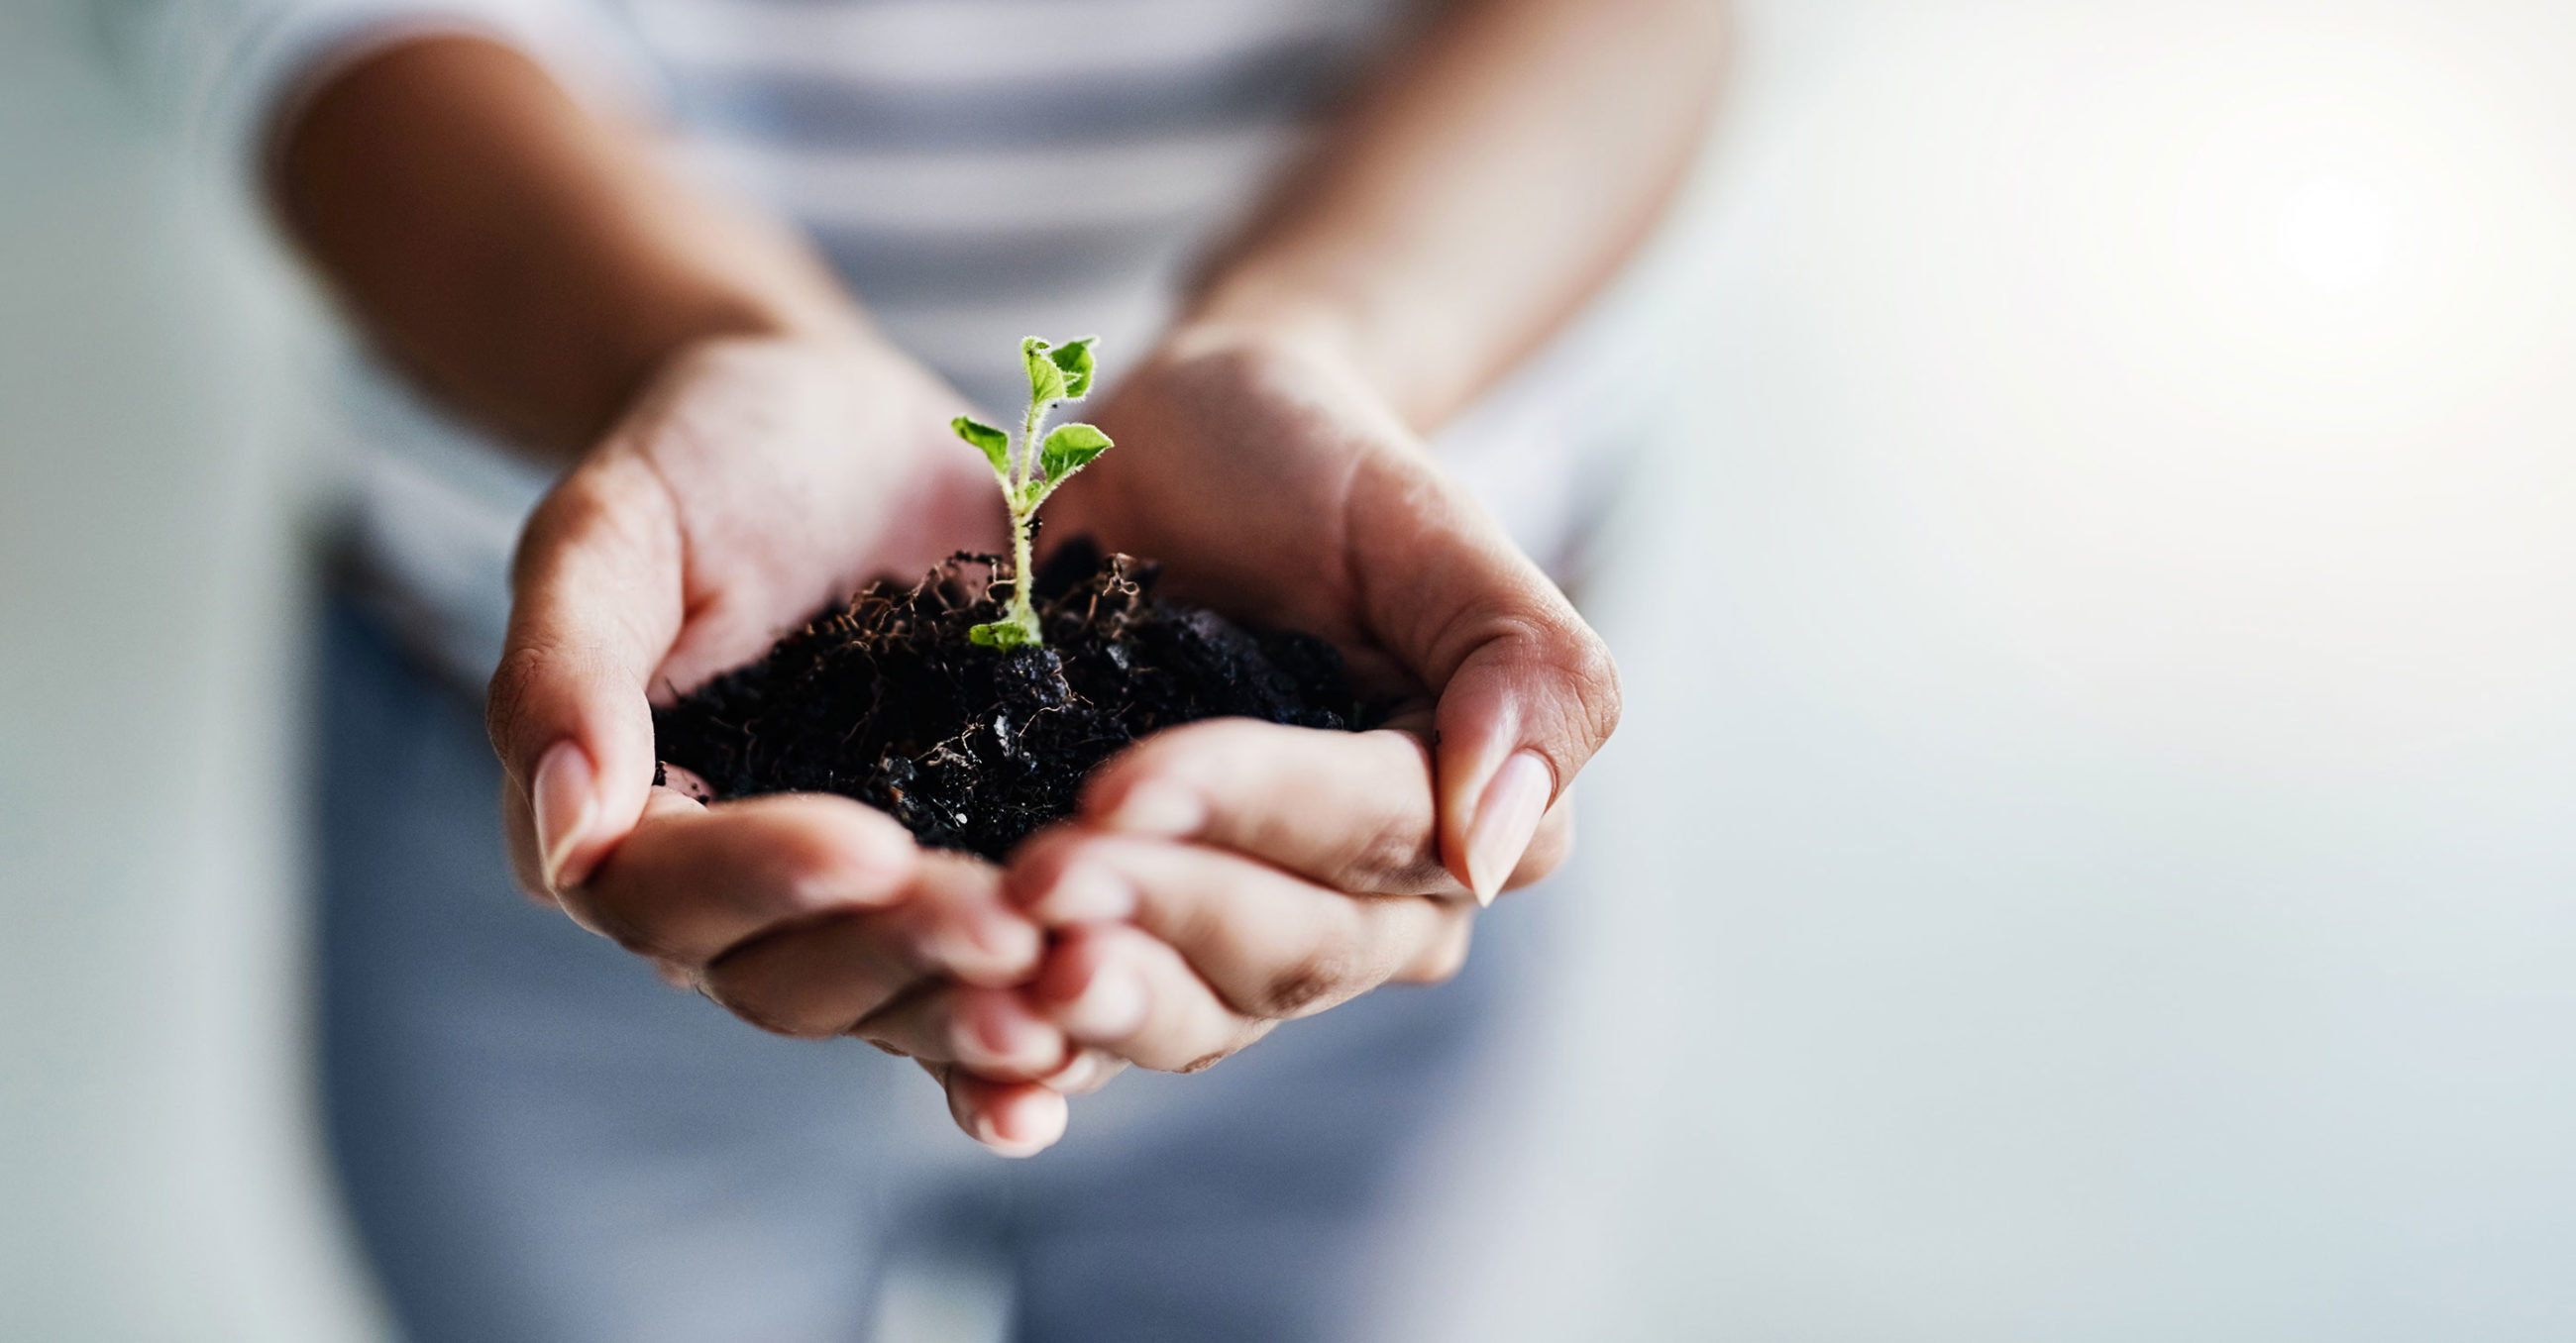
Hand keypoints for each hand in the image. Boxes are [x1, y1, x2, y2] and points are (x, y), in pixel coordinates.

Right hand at [485, 333, 1081, 1152]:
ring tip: (1065, 989)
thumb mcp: (614, 525)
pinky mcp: (959, 881)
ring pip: (891, 1005)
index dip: (766, 882)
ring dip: (973, 1011)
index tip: (873, 848)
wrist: (845, 430)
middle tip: (1008, 928)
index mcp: (620, 822)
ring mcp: (851, 906)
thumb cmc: (706, 457)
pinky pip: (982, 981)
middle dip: (899, 957)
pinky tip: (1091, 1028)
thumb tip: (567, 827)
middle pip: (786, 980)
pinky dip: (1032, 1023)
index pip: (667, 894)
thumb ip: (566, 666)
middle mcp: (729, 897)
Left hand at [981, 324, 1616, 1081]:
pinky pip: (1098, 1037)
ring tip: (998, 968)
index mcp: (1469, 811)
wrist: (1183, 455)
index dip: (1254, 814)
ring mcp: (1247, 939)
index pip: (1371, 834)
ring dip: (1102, 1002)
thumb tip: (1494, 848)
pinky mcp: (1136, 946)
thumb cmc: (1316, 467)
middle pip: (1287, 952)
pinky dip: (1038, 1063)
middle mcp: (1374, 908)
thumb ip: (1527, 665)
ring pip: (1202, 1017)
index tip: (1123, 785)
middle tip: (1038, 879)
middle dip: (1161, 913)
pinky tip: (975, 1065)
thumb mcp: (1429, 520)